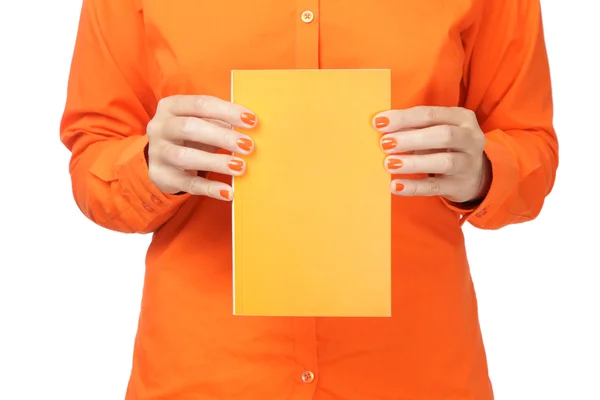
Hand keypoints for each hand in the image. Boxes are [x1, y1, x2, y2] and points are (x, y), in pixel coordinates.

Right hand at [146, 95, 256, 199]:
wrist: (163, 159)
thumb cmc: (190, 136)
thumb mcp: (202, 123)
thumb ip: (221, 121)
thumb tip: (251, 125)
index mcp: (171, 106)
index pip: (200, 104)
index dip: (227, 111)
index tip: (252, 120)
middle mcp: (159, 127)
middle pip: (189, 128)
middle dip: (222, 137)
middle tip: (248, 145)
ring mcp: (158, 153)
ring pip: (185, 157)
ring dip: (216, 162)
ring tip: (240, 167)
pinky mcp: (162, 177)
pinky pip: (188, 184)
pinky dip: (210, 188)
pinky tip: (228, 191)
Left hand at [373, 106, 490, 203]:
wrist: (475, 175)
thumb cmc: (446, 147)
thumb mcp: (436, 131)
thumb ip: (414, 128)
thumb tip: (381, 127)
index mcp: (462, 117)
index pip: (431, 114)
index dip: (404, 118)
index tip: (378, 122)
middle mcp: (470, 139)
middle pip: (443, 135)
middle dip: (411, 139)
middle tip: (384, 143)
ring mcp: (468, 163)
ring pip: (444, 161)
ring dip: (413, 162)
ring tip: (389, 164)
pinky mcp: (460, 186)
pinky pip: (436, 187)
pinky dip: (415, 187)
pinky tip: (396, 186)